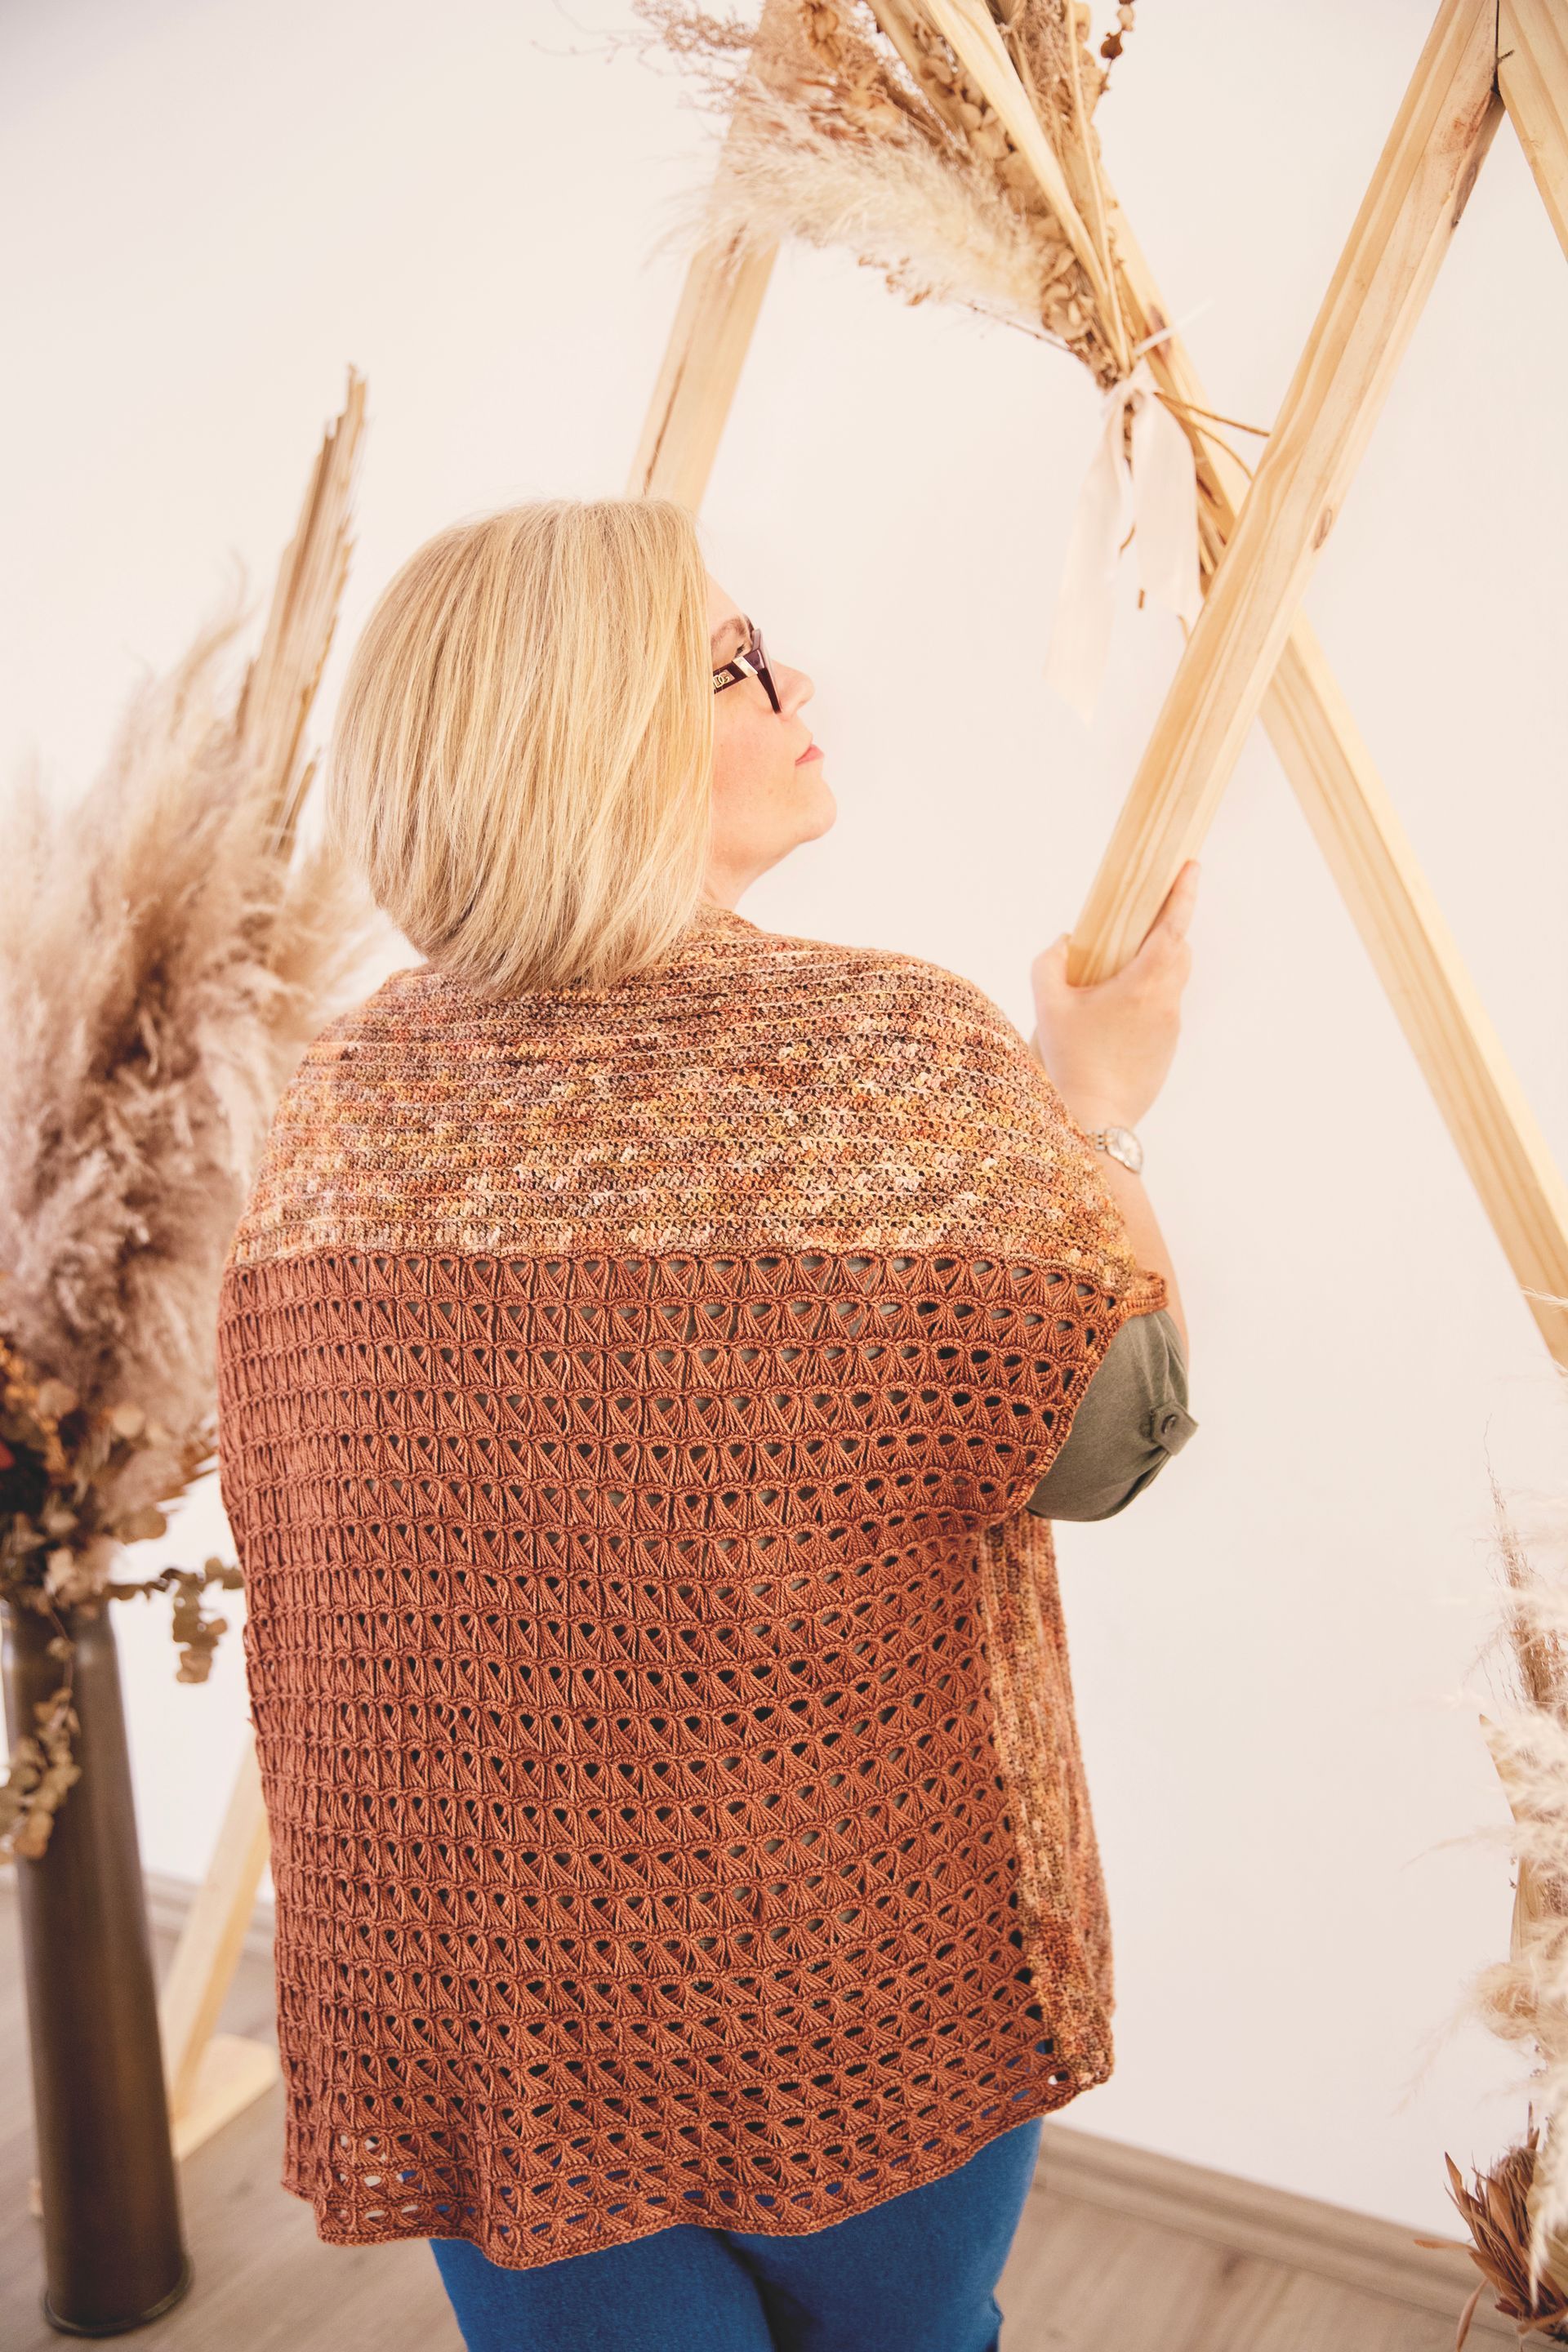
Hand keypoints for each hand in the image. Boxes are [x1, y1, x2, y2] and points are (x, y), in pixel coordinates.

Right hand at [1029, 859, 1198, 1131]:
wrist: (1096, 1119)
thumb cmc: (1071, 1061)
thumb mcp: (1047, 1006)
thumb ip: (1049, 963)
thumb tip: (1065, 943)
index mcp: (1143, 983)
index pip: (1173, 927)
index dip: (1183, 894)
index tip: (1191, 867)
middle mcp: (1166, 1001)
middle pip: (1179, 950)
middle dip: (1166, 930)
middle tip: (1142, 920)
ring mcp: (1171, 1027)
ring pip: (1172, 981)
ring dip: (1156, 966)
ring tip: (1120, 972)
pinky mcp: (1168, 1049)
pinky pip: (1163, 1010)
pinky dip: (1148, 999)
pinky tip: (1115, 1016)